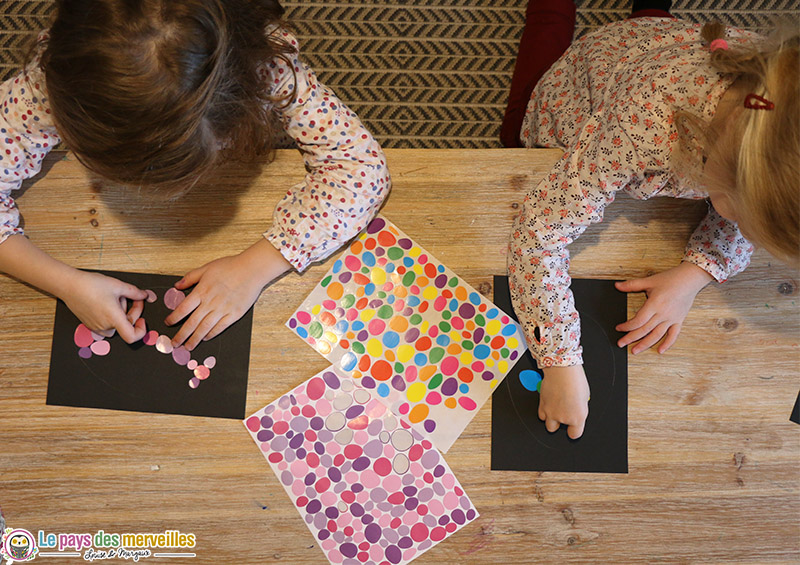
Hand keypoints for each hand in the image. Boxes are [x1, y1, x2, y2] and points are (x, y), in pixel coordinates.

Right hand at [0, 235, 145, 340]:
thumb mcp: (118, 285)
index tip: (142, 320)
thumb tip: (145, 296)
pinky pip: (106, 323)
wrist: (69, 285)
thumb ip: (135, 293)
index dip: (141, 331)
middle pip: (126, 325)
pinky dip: (111, 314)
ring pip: (116, 324)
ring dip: (121, 313)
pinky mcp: (90, 324)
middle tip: (133, 297)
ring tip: (115, 297)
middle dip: (133, 311)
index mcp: (113, 319)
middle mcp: (104, 326)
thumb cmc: (91, 285)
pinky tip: (107, 301)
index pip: (132, 337)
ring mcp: (96, 327)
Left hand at [166, 239, 290, 349]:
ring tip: (188, 347)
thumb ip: (190, 277)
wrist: (252, 270)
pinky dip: (212, 334)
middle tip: (174, 344)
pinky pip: (220, 327)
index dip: (174, 318)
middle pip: (192, 323)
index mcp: (202, 291)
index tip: (168, 323)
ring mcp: (223, 310)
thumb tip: (177, 286)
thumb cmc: (231, 266)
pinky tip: (205, 338)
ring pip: (205, 328)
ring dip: (195, 339)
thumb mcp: (207, 268)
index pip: (183, 309)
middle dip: (181, 335)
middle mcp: (211, 302)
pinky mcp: (234, 314)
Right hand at [538, 364, 589, 438]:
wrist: (562, 370)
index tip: (573, 428)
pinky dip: (544, 411)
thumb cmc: (575, 380)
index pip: (574, 434)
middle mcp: (563, 417)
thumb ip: (579, 408)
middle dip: (560, 423)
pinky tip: (550, 403)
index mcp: (577, 418)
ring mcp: (550, 412)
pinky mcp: (541, 404)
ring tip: (556, 408)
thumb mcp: (585, 397)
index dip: (573, 430)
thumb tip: (575, 409)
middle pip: (556, 429)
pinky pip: (541, 414)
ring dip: (551, 418)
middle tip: (563, 414)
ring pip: (547, 424)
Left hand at [615, 262, 712, 354]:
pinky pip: (673, 335)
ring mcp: (672, 318)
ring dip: (645, 344)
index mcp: (654, 304)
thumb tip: (617, 286)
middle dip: (631, 338)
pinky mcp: (679, 320)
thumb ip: (632, 285)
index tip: (619, 328)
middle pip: (645, 330)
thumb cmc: (671, 279)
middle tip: (621, 344)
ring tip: (635, 350)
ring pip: (657, 335)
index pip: (638, 321)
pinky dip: (667, 344)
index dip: (627, 326)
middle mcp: (663, 314)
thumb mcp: (649, 281)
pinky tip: (660, 350)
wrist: (690, 278)